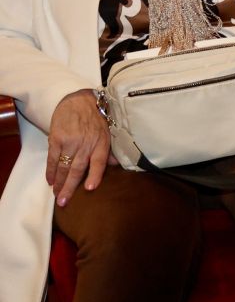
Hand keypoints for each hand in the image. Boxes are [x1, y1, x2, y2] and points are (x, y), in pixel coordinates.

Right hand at [46, 89, 112, 205]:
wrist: (79, 100)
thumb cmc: (96, 118)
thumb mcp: (107, 132)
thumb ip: (109, 150)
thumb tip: (117, 165)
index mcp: (101, 143)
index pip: (98, 162)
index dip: (94, 175)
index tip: (89, 188)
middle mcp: (86, 143)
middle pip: (78, 169)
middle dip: (70, 187)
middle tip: (64, 201)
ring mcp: (70, 141)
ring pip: (64, 165)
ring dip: (59, 182)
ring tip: (57, 195)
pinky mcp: (57, 138)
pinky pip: (52, 157)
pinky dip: (50, 170)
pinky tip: (50, 180)